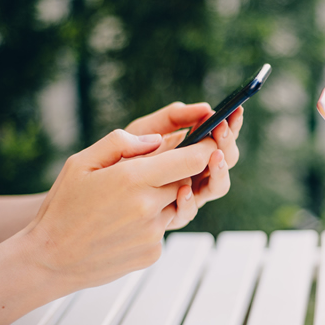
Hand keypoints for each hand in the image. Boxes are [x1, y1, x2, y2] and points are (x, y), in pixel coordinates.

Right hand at [25, 129, 217, 292]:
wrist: (50, 259)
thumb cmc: (63, 206)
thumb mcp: (82, 162)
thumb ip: (122, 143)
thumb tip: (159, 140)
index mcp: (133, 178)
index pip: (195, 159)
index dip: (208, 147)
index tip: (212, 138)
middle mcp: (149, 207)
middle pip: (188, 180)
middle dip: (177, 172)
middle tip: (150, 172)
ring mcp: (154, 233)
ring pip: (175, 205)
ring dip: (161, 198)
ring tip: (125, 202)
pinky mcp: (153, 252)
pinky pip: (163, 228)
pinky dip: (150, 221)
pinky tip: (121, 225)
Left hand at [126, 102, 244, 228]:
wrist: (91, 188)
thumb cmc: (119, 157)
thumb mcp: (144, 129)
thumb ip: (173, 117)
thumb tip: (205, 108)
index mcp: (193, 151)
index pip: (222, 137)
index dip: (232, 124)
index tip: (233, 111)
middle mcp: (196, 174)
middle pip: (227, 161)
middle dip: (228, 144)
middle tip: (221, 130)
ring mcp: (187, 196)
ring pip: (217, 187)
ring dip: (219, 171)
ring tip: (215, 156)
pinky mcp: (171, 216)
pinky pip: (188, 211)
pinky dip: (189, 200)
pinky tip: (183, 188)